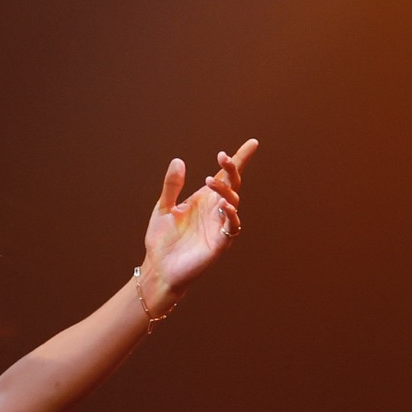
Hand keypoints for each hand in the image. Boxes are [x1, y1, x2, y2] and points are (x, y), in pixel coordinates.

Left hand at [141, 138, 258, 307]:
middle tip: (223, 158)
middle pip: (232, 185)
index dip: (239, 160)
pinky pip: (232, 227)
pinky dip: (231, 215)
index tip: (252, 143)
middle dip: (232, 169)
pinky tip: (224, 206)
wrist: (159, 267)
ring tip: (210, 181)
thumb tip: (178, 160)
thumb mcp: (163, 208)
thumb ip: (171, 186)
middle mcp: (215, 210)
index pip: (226, 177)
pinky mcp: (220, 243)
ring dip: (225, 190)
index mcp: (204, 200)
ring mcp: (219, 226)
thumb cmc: (162, 240)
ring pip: (233, 202)